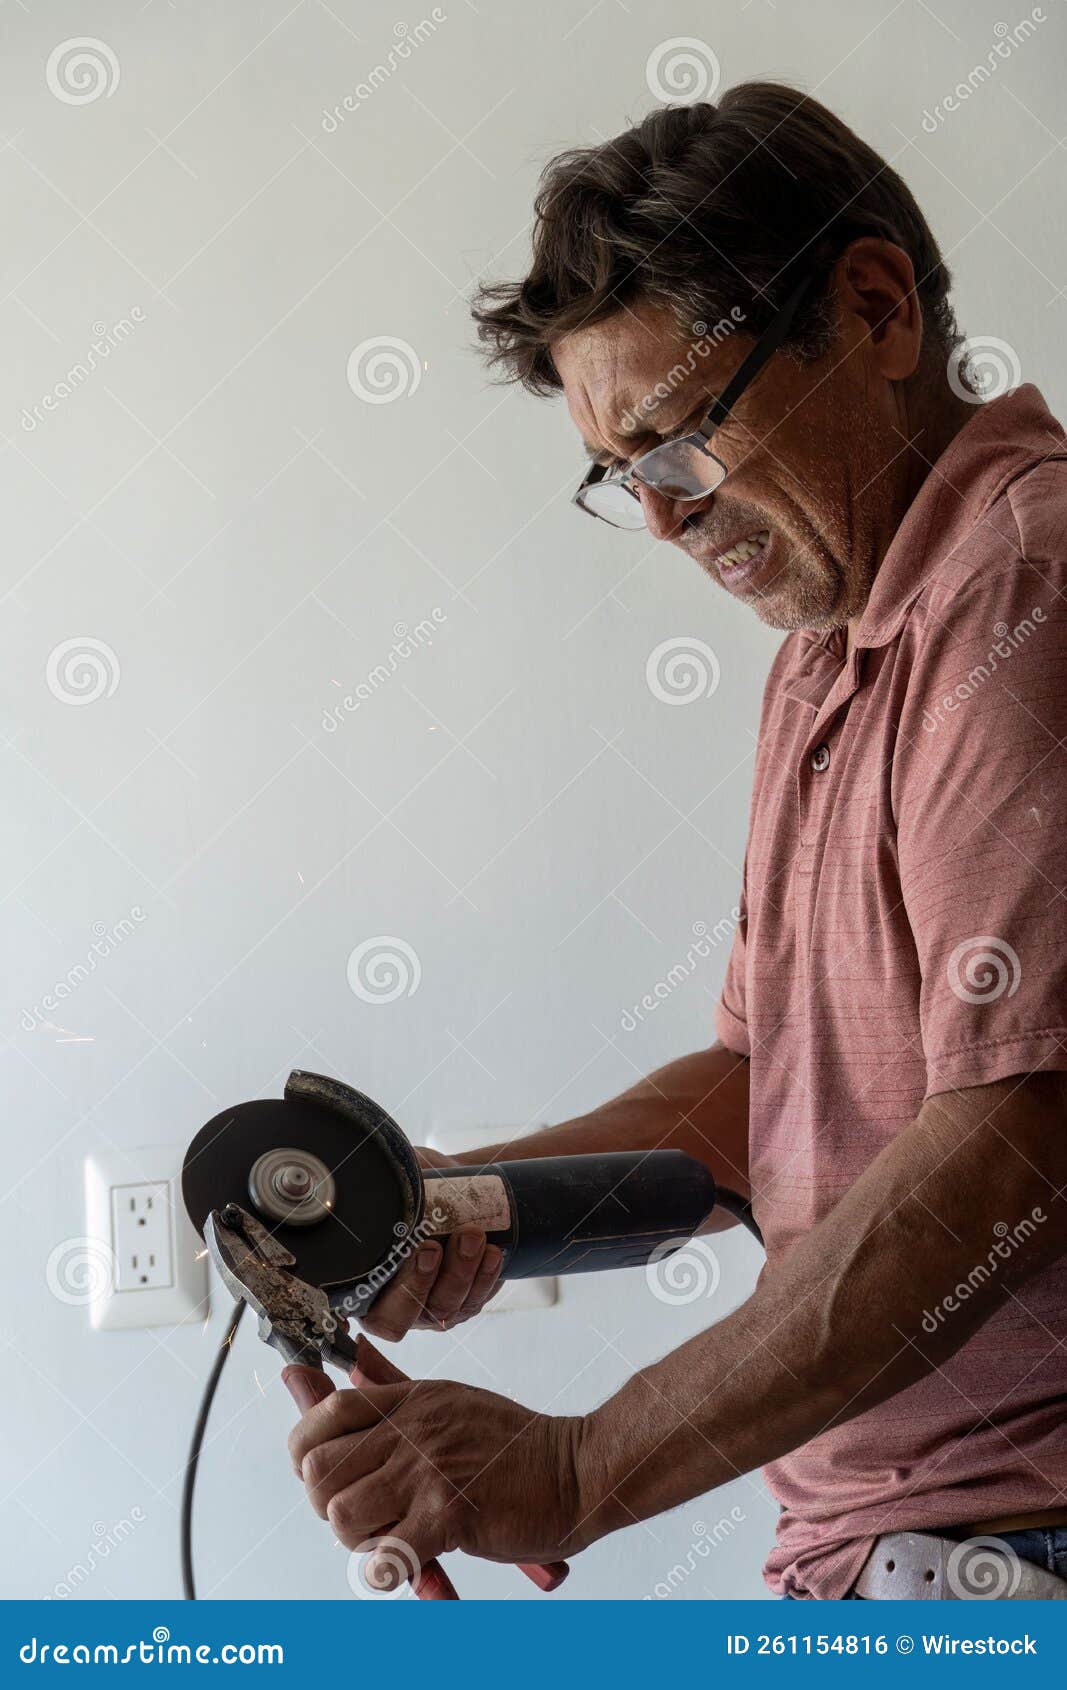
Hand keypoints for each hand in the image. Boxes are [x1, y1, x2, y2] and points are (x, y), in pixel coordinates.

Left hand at [284, 1336, 587, 1580]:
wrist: (576, 1471)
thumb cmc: (513, 1445)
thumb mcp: (448, 1400)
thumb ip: (393, 1389)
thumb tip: (344, 1359)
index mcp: (412, 1400)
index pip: (329, 1410)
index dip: (306, 1447)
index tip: (317, 1472)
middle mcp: (413, 1430)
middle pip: (319, 1470)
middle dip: (326, 1504)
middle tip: (360, 1513)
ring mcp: (429, 1471)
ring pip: (342, 1516)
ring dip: (356, 1540)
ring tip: (387, 1538)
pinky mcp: (449, 1514)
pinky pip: (387, 1556)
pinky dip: (386, 1572)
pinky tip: (406, 1564)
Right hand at [359, 1147, 503, 1340]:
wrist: (446, 1186)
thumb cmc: (410, 1187)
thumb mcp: (389, 1185)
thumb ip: (378, 1188)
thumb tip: (374, 1177)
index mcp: (366, 1287)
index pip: (376, 1311)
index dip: (396, 1291)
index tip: (413, 1251)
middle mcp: (396, 1306)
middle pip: (410, 1316)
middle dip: (425, 1282)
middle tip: (434, 1247)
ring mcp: (431, 1307)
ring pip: (448, 1308)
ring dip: (463, 1273)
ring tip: (472, 1237)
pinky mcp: (463, 1301)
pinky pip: (476, 1299)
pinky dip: (486, 1276)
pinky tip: (492, 1252)